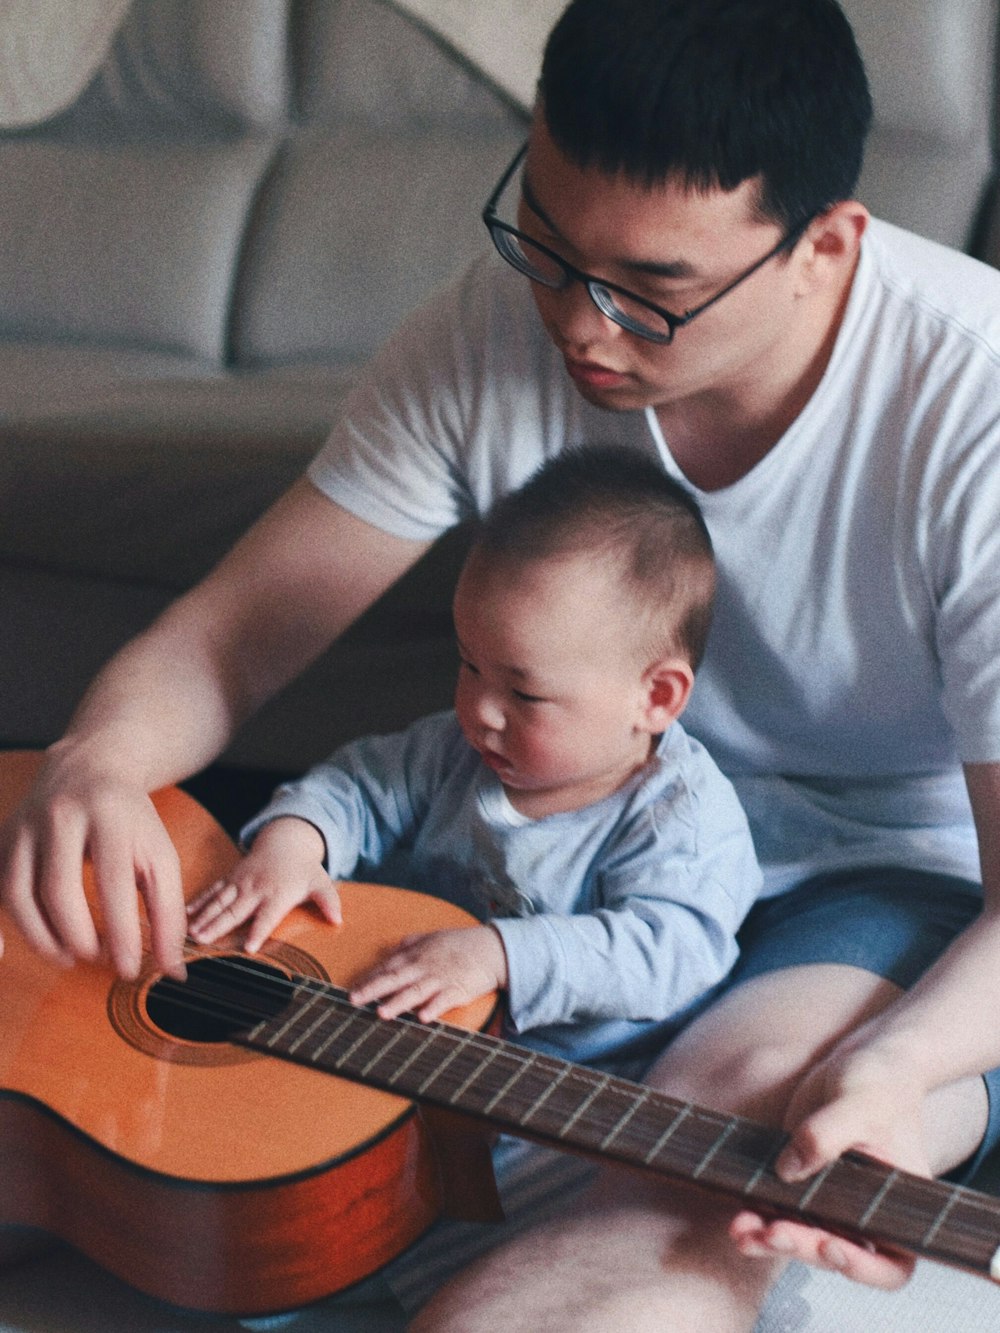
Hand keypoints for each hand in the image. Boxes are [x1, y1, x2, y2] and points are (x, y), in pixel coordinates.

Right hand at [0, 747, 186, 979]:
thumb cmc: (130, 820)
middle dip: (78, 938)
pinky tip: (45, 939)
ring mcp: (26, 826)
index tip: (128, 969)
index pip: (113, 883)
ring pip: (19, 893)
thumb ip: (169, 912)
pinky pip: (1, 889)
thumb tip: (173, 969)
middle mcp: (62, 816)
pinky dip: (16, 924)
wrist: (90, 767)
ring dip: (43, 938)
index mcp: (110, 817)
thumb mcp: (160, 855)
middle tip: (98, 958)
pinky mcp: (4, 838)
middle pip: (59, 891)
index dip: (121, 934)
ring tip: (71, 956)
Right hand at [186, 817, 340, 951]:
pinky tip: (184, 914)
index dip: (259, 931)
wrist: (285, 841)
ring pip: (220, 901)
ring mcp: (240, 883)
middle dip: (218, 925)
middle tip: (203, 940)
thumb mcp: (321, 882)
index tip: (248, 948)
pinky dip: (198, 902)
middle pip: (236, 910)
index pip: (267, 916)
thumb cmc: (303, 869)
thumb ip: (328, 901)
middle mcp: (256, 889)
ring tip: (190, 932)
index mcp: (277, 894)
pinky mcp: (230, 879)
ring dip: (204, 916)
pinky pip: (213, 891)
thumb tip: (338, 919)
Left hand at [350, 925, 507, 1021]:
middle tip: (354, 1000)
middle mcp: (425, 966)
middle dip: (373, 990)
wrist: (492, 949)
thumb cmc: (460, 944)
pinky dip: (434, 1008)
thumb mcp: (432, 938)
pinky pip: (444, 1000)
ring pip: (416, 992)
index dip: (368, 979)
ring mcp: (441, 979)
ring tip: (382, 1013)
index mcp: (416, 954)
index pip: (387, 968)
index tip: (351, 990)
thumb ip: (409, 944)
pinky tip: (423, 1018)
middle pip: (395, 979)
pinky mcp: (458, 990)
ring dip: (398, 1002)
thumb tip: (391, 950)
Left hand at [730, 1041, 926, 1287]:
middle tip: (772, 1232)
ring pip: (804, 1239)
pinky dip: (760, 1218)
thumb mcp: (857, 1103)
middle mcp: (866, 1213)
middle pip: (836, 1255)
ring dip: (770, 1239)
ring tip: (740, 1231)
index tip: (829, 1246)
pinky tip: (738, 1217)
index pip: (892, 1265)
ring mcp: (832, 1201)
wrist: (862, 1062)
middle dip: (801, 1248)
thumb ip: (826, 1135)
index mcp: (897, 1206)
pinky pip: (782, 1212)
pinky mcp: (803, 1181)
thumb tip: (788, 1168)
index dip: (862, 1269)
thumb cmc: (877, 1082)